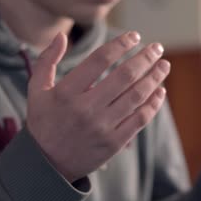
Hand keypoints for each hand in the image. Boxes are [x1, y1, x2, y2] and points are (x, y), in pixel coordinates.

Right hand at [26, 32, 169, 182]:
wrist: (47, 165)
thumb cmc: (43, 123)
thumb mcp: (37, 90)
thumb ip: (47, 61)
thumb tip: (62, 35)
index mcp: (67, 92)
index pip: (100, 59)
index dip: (120, 44)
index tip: (134, 36)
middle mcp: (86, 108)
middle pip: (124, 75)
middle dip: (145, 58)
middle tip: (157, 48)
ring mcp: (102, 127)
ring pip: (136, 96)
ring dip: (154, 78)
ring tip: (164, 65)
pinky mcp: (114, 143)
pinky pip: (140, 119)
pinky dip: (153, 103)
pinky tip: (160, 91)